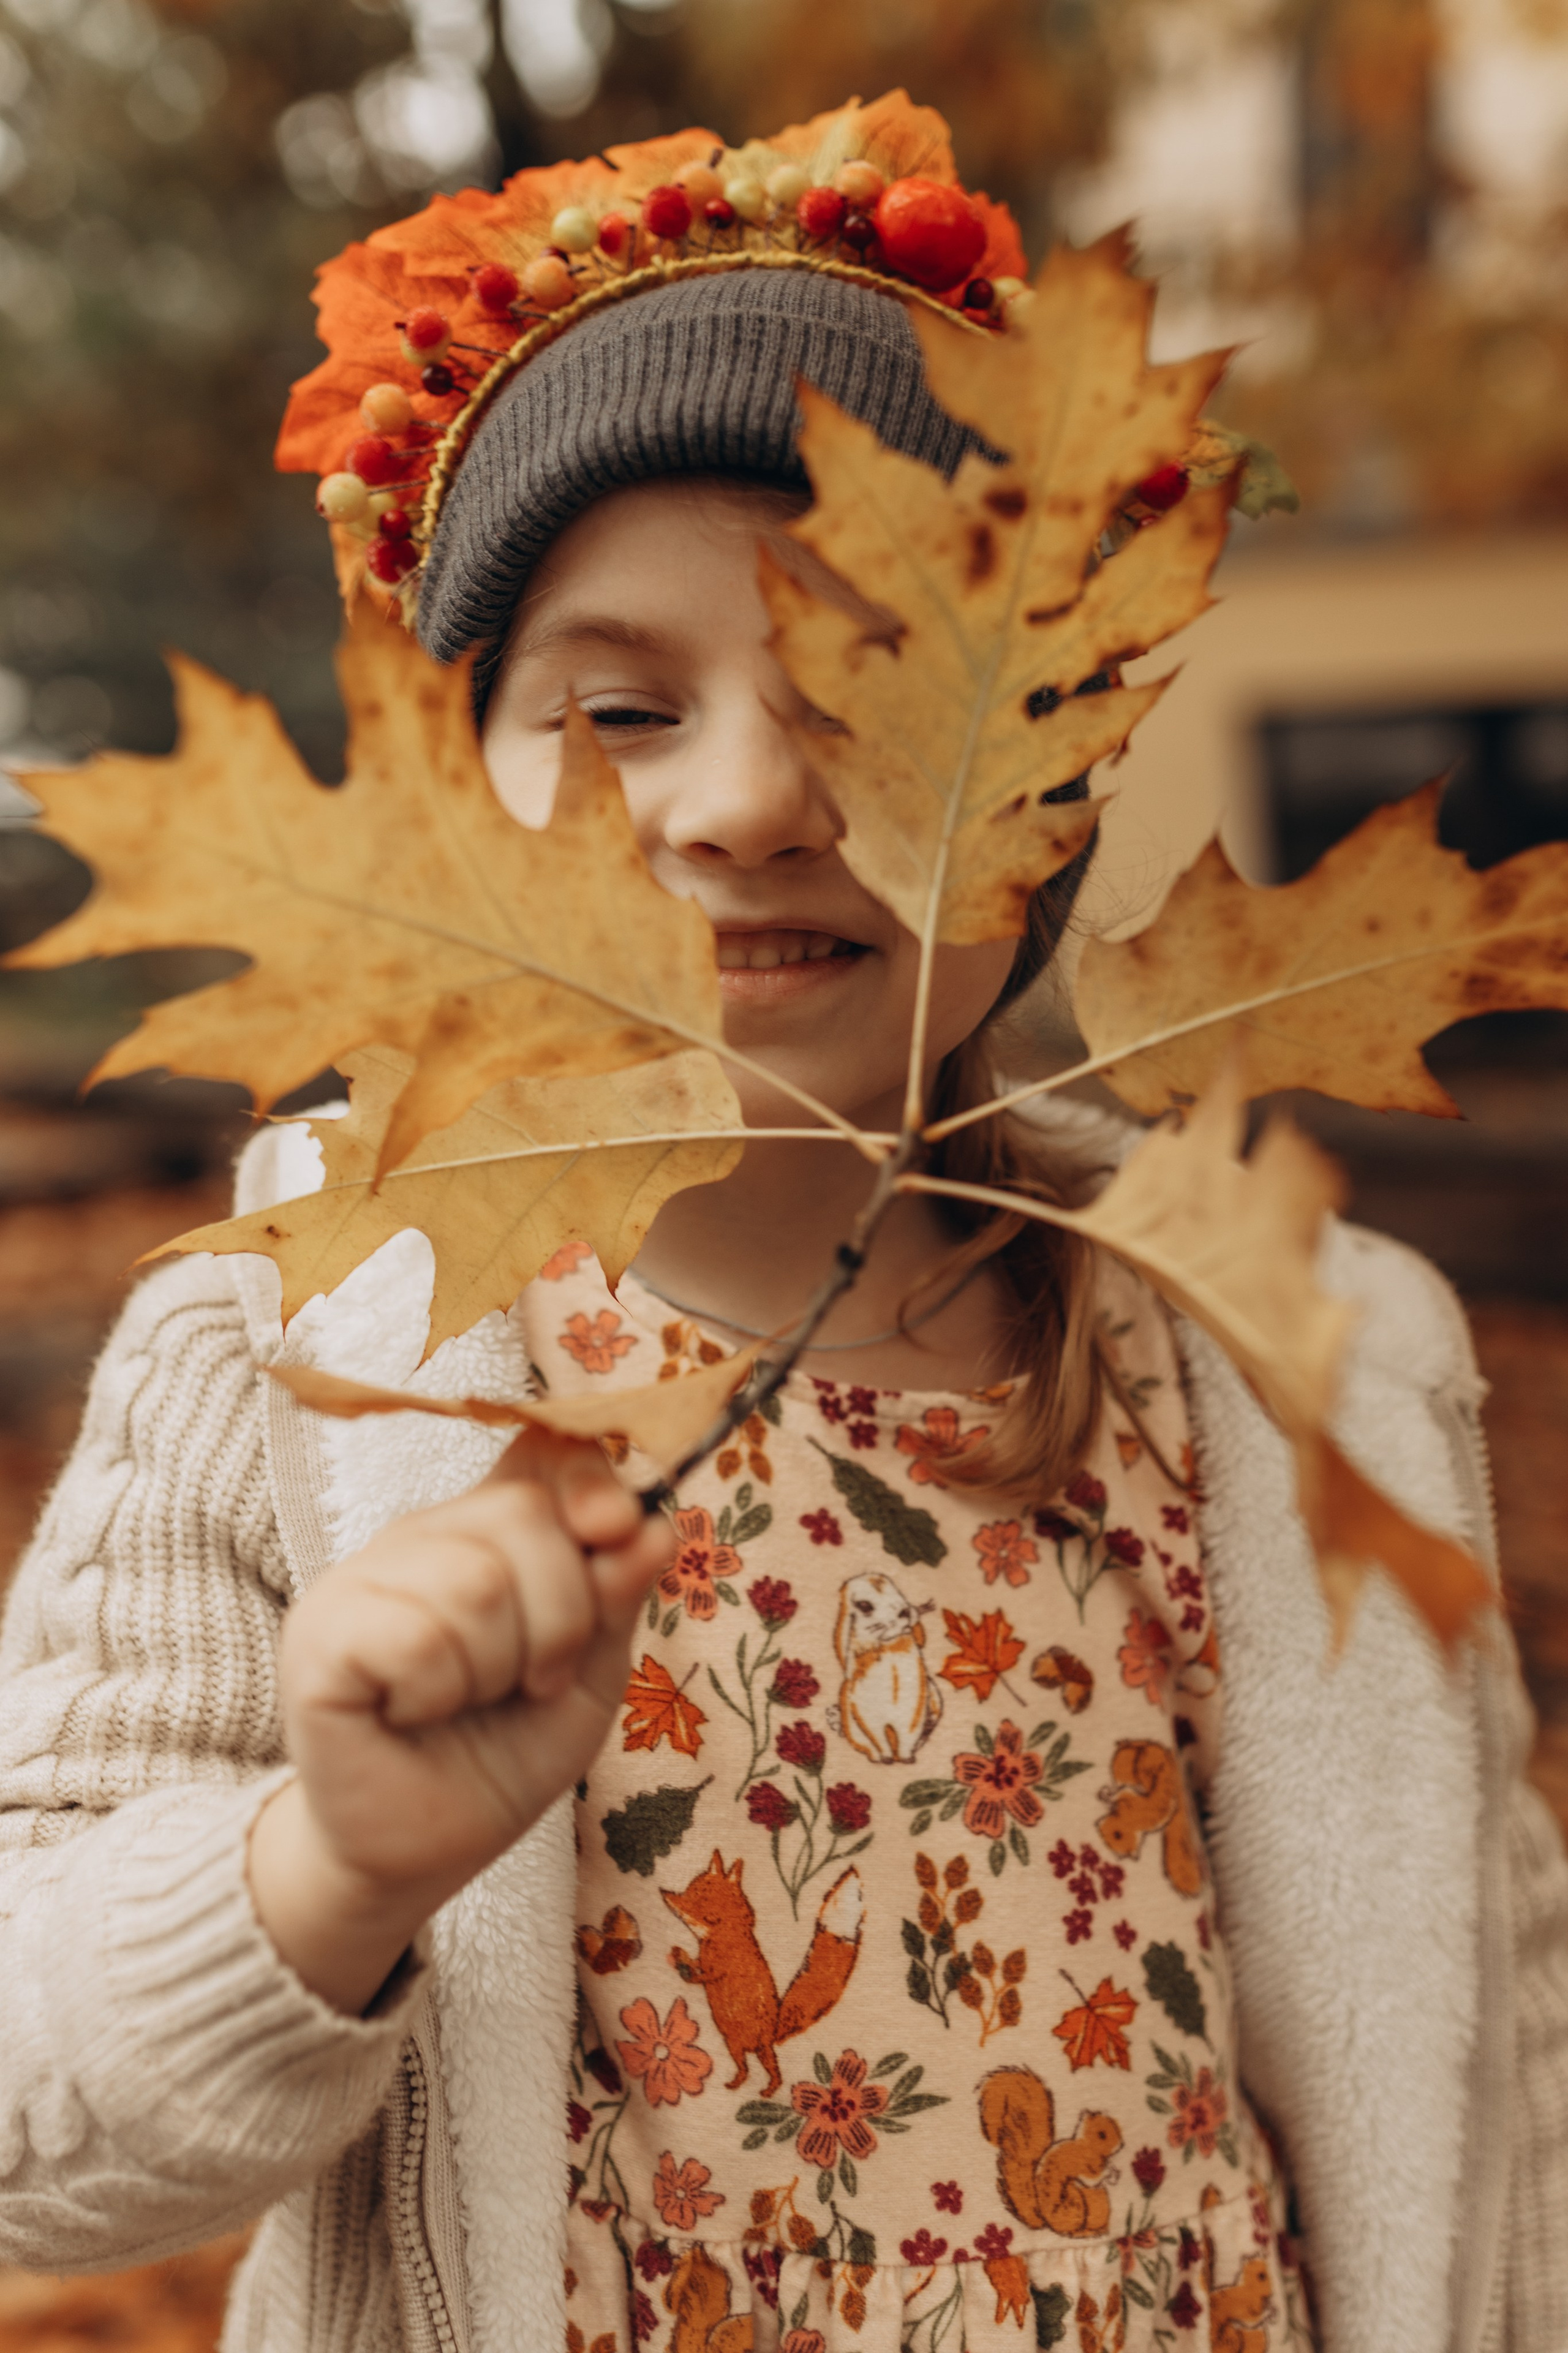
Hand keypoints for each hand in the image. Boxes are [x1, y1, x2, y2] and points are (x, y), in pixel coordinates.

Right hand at [248, 1429, 671, 2011]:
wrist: (422, 1851)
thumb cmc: (501, 1752)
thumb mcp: (590, 1671)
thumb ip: (617, 1593)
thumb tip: (651, 1526)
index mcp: (487, 1530)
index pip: (543, 1447)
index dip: (589, 1477)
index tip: (615, 1529)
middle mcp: (420, 1536)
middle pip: (524, 1516)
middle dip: (560, 1618)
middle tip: (532, 1681)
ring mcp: (360, 1578)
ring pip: (474, 1581)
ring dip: (497, 1668)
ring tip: (467, 1702)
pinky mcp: (318, 1634)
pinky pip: (415, 1637)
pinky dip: (437, 1693)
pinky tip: (412, 1714)